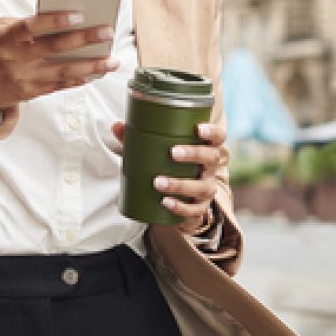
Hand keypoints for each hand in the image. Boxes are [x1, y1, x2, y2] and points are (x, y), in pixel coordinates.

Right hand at [0, 12, 117, 111]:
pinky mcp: (32, 93)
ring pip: (63, 72)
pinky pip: (60, 86)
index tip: (78, 14)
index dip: (55, 21)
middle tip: (106, 32)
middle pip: (55, 49)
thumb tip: (54, 16)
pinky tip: (95, 74)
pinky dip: (79, 80)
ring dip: (91, 66)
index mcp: (6, 39)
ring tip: (112, 61)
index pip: (32, 27)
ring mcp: (26, 79)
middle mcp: (17, 60)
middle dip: (85, 40)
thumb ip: (22, 22)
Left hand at [109, 120, 228, 235]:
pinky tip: (165, 202)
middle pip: (212, 158)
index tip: (197, 128)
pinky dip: (180, 207)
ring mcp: (207, 188)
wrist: (175, 194)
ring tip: (158, 182)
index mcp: (205, 147)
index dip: (212, 132)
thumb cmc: (167, 163)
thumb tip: (116, 126)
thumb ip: (137, 137)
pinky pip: (195, 210)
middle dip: (194, 154)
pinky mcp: (199, 207)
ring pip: (203, 186)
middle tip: (173, 153)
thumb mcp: (154, 148)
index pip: (218, 136)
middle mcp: (210, 167)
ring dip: (181, 184)